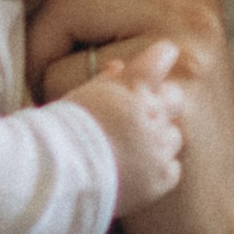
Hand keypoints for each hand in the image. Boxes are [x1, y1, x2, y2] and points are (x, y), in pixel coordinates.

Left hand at [25, 0, 233, 233]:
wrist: (216, 220)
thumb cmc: (170, 136)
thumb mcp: (166, 54)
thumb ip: (125, 5)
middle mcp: (192, 8)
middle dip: (42, 50)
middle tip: (60, 91)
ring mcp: (184, 51)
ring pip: (58, 44)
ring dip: (50, 90)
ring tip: (90, 121)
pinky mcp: (166, 98)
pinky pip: (68, 86)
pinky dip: (62, 117)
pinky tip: (98, 142)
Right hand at [72, 42, 185, 216]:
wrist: (58, 176)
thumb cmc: (61, 133)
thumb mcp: (80, 97)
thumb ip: (106, 81)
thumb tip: (119, 67)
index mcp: (131, 86)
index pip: (161, 57)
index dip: (162, 57)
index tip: (162, 58)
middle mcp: (151, 113)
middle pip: (175, 97)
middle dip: (162, 102)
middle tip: (140, 114)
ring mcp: (158, 146)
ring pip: (174, 136)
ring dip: (159, 139)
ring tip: (133, 149)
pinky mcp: (160, 177)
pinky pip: (172, 168)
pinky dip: (159, 169)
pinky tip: (138, 173)